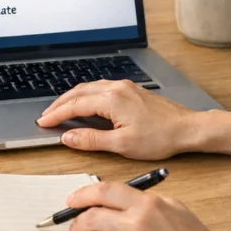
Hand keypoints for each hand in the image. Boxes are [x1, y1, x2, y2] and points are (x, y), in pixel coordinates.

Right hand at [36, 80, 202, 159]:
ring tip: (60, 110)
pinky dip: (86, 95)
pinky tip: (85, 104)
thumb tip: (68, 137)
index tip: (43, 122)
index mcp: (111, 100)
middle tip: (46, 116)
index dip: (56, 115)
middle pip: (78, 92)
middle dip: (59, 104)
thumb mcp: (122, 144)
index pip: (75, 105)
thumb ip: (91, 139)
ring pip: (89, 88)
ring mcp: (124, 87)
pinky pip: (100, 88)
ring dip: (72, 98)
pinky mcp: (131, 90)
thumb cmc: (160, 137)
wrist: (187, 128)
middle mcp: (116, 88)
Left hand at [67, 181, 229, 230]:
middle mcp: (134, 225)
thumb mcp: (177, 209)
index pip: (103, 191)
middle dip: (77, 221)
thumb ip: (147, 201)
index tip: (73, 200)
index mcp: (147, 205)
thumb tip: (120, 199)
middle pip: (90, 216)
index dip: (83, 194)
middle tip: (75, 225)